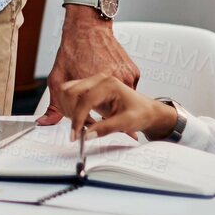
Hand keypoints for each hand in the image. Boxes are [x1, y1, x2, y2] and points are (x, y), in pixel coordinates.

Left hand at [37, 6, 140, 125]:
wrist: (88, 28)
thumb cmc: (72, 51)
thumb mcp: (56, 79)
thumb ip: (53, 105)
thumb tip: (45, 122)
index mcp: (94, 87)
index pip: (91, 117)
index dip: (85, 123)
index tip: (82, 131)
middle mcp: (113, 82)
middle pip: (107, 110)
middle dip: (98, 113)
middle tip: (92, 107)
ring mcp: (126, 76)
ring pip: (119, 100)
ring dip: (110, 101)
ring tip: (100, 92)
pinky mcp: (134, 72)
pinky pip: (127, 89)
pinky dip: (119, 90)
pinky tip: (110, 82)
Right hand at [51, 73, 176, 140]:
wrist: (147, 110)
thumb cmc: (141, 113)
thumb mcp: (126, 122)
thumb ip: (105, 128)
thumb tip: (87, 135)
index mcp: (109, 84)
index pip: (85, 100)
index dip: (78, 118)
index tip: (76, 134)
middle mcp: (99, 80)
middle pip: (71, 92)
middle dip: (71, 113)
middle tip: (79, 130)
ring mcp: (93, 82)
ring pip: (67, 92)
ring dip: (70, 110)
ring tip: (84, 124)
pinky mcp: (89, 88)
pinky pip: (71, 95)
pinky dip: (71, 108)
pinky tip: (83, 119)